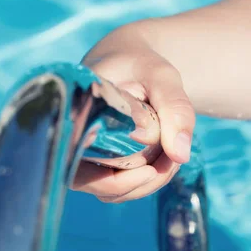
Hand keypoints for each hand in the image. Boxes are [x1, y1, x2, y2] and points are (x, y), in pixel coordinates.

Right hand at [71, 25, 195, 202]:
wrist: (129, 61)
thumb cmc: (140, 64)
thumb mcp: (161, 76)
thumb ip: (175, 107)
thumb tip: (181, 155)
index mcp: (73, 112)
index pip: (74, 161)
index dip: (109, 180)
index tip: (149, 171)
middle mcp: (69, 136)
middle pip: (89, 183)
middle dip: (135, 185)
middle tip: (170, 165)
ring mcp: (82, 152)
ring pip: (105, 189)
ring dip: (142, 186)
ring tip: (171, 160)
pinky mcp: (97, 160)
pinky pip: (115, 186)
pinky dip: (143, 182)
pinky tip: (164, 161)